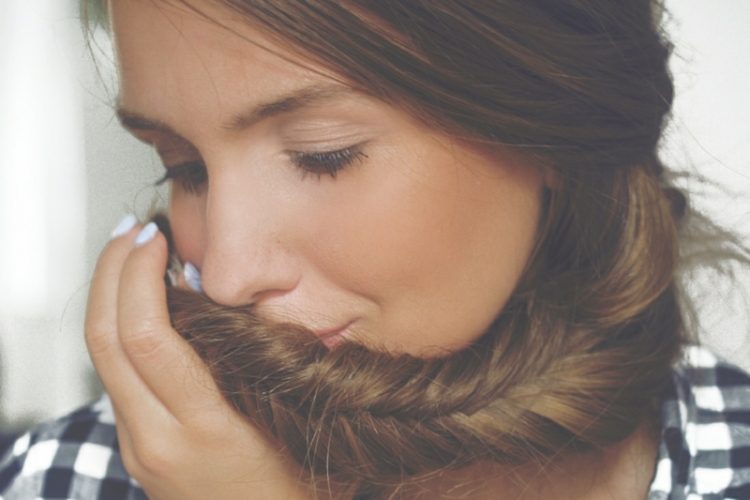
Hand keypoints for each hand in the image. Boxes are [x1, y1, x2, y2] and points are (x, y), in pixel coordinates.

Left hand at [84, 217, 313, 499]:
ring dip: (106, 295)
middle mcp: (158, 438)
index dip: (140, 277)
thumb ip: (247, 357)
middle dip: (110, 272)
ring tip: (128, 256)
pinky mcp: (133, 448)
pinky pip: (114, 378)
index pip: (148, 338)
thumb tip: (207, 290)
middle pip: (105, 340)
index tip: (155, 237)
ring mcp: (139, 447)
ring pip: (99, 358)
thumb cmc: (291, 481)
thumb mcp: (283, 413)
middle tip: (131, 232)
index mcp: (206, 426)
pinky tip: (139, 305)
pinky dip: (118, 328)